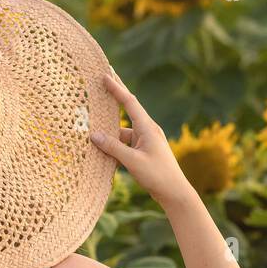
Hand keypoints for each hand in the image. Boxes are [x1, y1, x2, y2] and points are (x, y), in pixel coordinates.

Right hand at [90, 73, 192, 207]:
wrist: (175, 193)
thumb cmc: (158, 175)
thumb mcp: (132, 161)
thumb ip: (113, 147)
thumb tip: (93, 135)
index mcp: (147, 127)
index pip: (129, 102)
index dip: (116, 88)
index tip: (105, 74)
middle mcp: (147, 130)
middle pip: (127, 110)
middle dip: (115, 96)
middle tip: (103, 80)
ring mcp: (146, 141)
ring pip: (122, 132)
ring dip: (109, 133)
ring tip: (91, 131)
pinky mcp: (144, 152)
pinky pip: (125, 145)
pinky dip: (114, 146)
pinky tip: (102, 152)